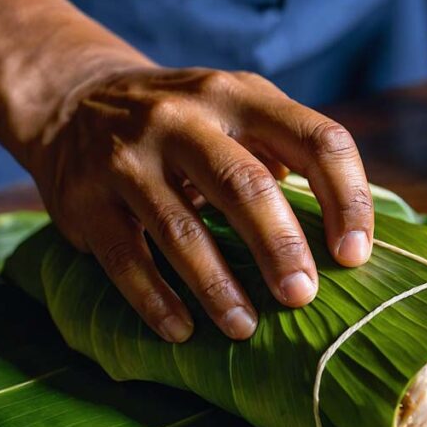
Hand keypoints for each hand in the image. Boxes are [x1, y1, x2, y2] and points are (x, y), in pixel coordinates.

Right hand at [23, 63, 372, 342]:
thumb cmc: (183, 123)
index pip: (316, 139)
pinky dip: (156, 299)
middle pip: (246, 185)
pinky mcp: (85, 197)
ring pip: (182, 230)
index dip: (346, 198)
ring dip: (217, 287)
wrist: (72, 101)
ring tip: (244, 328)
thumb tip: (343, 233)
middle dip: (280, 247)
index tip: (354, 255)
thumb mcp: (234, 110)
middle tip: (301, 296)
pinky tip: (181, 330)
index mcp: (239, 96)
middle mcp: (184, 118)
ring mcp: (129, 156)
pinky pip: (125, 258)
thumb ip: (285, 152)